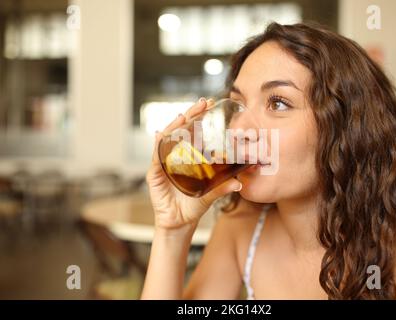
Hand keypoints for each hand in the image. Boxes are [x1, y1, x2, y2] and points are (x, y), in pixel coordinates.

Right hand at [146, 97, 241, 231]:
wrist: (179, 223)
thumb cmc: (193, 205)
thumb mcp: (210, 193)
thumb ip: (223, 186)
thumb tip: (239, 181)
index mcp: (189, 156)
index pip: (193, 132)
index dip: (200, 117)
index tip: (210, 104)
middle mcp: (175, 156)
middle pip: (181, 131)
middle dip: (191, 115)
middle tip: (202, 103)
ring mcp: (163, 163)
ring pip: (167, 140)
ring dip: (175, 127)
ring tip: (183, 117)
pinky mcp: (155, 174)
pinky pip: (155, 158)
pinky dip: (157, 146)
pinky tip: (160, 135)